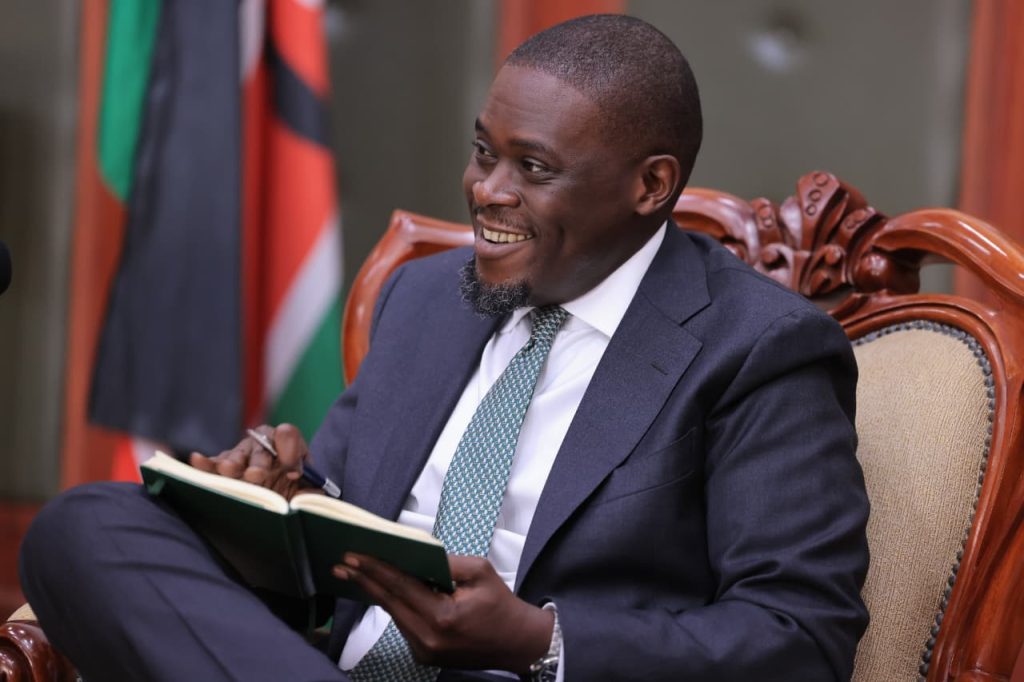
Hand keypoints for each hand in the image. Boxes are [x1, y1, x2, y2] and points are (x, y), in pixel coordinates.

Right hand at [189, 423, 309, 498]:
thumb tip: (312, 496)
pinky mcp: (220, 467)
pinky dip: (205, 463)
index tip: (293, 472)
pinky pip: (211, 464)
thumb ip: (310, 493)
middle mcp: (263, 445)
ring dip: (233, 462)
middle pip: (261, 446)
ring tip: (229, 470)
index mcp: (287, 446)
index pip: (288, 435)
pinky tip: (197, 460)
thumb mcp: (303, 493)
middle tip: (256, 476)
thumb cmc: (289, 494)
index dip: (292, 452)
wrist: (270, 504)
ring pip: (237, 454)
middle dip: (260, 461)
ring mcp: (241, 455)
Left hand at [335, 553, 552, 673]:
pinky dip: (395, 606)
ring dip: (377, 592)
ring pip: (394, 614)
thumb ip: (446, 561)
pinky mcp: (424, 656)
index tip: (353, 556)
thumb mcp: (480, 571)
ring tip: (356, 573)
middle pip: (389, 602)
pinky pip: (404, 625)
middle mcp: (429, 637)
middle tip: (341, 564)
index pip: (401, 586)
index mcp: (443, 616)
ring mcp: (425, 650)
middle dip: (364, 580)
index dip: (375, 569)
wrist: (516, 643)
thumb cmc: (500, 605)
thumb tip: (417, 553)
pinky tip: (383, 590)